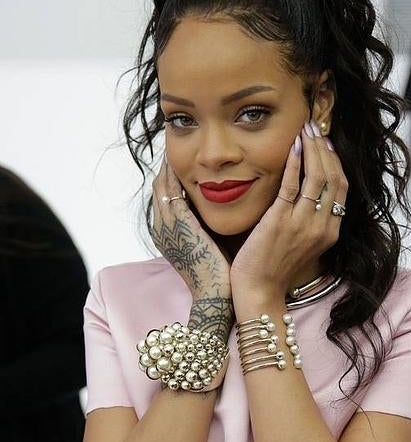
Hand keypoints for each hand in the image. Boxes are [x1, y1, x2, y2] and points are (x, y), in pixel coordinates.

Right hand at [150, 156, 231, 298]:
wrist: (215, 297)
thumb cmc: (218, 273)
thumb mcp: (206, 244)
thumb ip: (206, 223)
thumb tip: (220, 205)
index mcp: (165, 232)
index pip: (164, 196)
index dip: (171, 175)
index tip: (183, 159)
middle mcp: (160, 226)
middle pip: (160, 186)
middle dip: (169, 165)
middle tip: (181, 144)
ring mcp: (166, 225)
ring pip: (163, 184)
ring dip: (171, 163)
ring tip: (182, 145)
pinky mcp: (178, 223)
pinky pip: (172, 190)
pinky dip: (176, 172)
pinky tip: (184, 158)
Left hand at [229, 122, 347, 300]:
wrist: (260, 292)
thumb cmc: (277, 267)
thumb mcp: (305, 244)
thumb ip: (313, 221)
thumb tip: (309, 193)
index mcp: (331, 231)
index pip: (341, 188)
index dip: (335, 161)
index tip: (326, 143)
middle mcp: (322, 226)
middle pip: (333, 178)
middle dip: (325, 149)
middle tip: (315, 128)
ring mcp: (303, 223)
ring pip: (317, 178)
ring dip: (312, 149)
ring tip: (305, 130)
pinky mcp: (281, 221)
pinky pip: (292, 186)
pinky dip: (295, 163)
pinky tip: (293, 148)